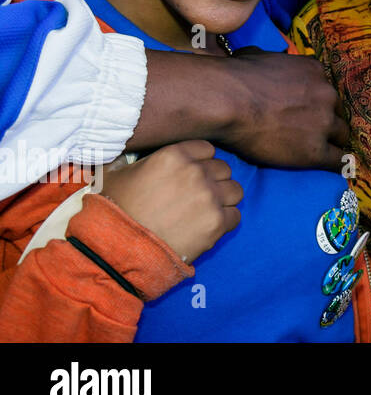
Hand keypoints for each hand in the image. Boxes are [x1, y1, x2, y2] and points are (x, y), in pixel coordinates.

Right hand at [100, 140, 241, 262]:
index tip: (191, 174)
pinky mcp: (217, 223)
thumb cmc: (113, 212)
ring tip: (206, 211)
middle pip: (223, 170)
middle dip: (213, 180)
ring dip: (223, 200)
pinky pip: (235, 216)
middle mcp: (196, 173)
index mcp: (174, 155)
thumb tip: (119, 143)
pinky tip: (207, 227)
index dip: (200, 162)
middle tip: (197, 196)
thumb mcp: (111, 175)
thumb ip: (123, 156)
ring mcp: (209, 198)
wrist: (118, 252)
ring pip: (235, 191)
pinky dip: (225, 222)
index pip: (206, 149)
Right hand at [221, 49, 349, 169]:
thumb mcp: (258, 56)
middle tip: (312, 131)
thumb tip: (259, 58)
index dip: (316, 102)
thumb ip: (270, 61)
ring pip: (341, 135)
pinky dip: (335, 165)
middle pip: (336, 111)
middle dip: (326, 120)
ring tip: (322, 150)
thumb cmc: (236, 77)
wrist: (229, 101)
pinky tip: (336, 170)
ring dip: (332, 142)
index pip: (324, 89)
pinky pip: (337, 160)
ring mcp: (324, 122)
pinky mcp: (316, 150)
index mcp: (314, 71)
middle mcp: (326, 94)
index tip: (308, 110)